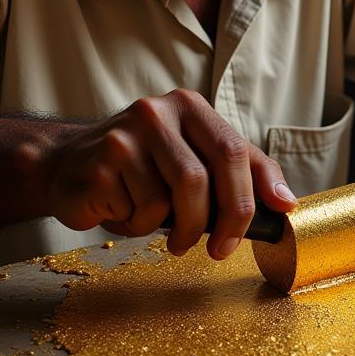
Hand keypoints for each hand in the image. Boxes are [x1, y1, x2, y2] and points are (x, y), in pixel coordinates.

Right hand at [24, 90, 295, 258]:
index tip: (245, 235)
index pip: (232, 152)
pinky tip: (124, 210)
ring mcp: (123, 136)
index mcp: (190, 106)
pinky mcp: (98, 164)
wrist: (67, 164)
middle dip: (213, 223)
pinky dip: (137, 226)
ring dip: (170, 228)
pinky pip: (135, 212)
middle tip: (215, 249)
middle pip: (200, 179)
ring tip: (157, 224)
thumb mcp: (198, 156)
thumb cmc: (145, 166)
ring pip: (168, 202)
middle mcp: (156, 113)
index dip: (245, 200)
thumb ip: (245, 171)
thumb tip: (287, 201)